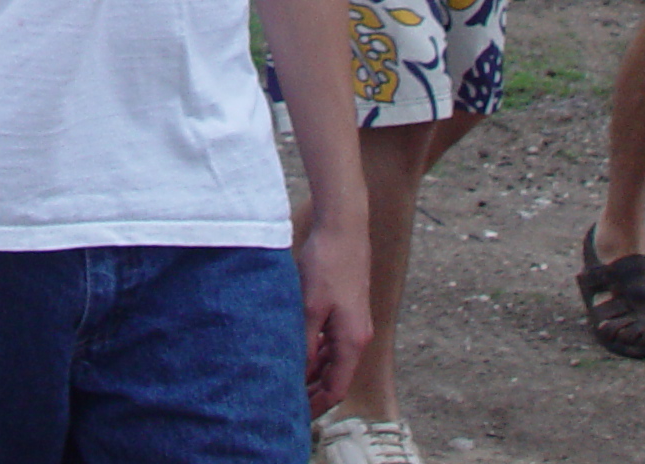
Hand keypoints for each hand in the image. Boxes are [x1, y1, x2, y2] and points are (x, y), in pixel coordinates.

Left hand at [294, 213, 372, 413]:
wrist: (343, 229)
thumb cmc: (328, 264)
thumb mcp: (310, 308)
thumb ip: (306, 343)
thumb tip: (300, 372)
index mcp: (352, 341)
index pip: (337, 388)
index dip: (317, 406)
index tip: (295, 415)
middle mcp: (357, 336)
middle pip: (336, 377)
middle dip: (313, 392)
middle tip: (286, 402)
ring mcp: (354, 323)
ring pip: (334, 360)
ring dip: (314, 372)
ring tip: (288, 381)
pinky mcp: (347, 310)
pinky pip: (333, 342)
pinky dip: (317, 353)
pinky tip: (298, 352)